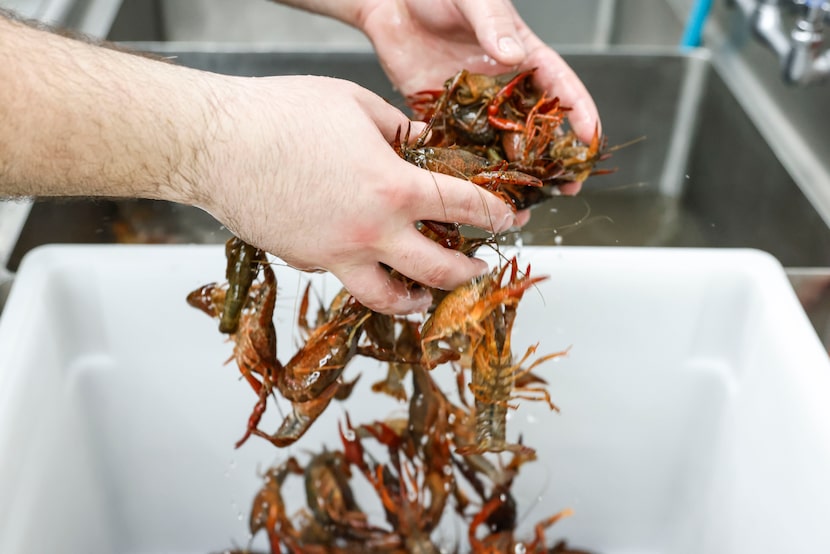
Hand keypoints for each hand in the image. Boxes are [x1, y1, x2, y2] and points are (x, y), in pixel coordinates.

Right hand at [197, 75, 517, 313]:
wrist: (214, 143)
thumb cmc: (280, 114)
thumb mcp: (355, 106)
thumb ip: (401, 130)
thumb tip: (426, 145)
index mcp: (393, 188)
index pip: (463, 209)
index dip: (496, 214)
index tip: (510, 219)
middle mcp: (371, 233)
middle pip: (438, 270)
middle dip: (469, 271)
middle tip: (480, 267)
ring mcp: (336, 256)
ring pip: (389, 297)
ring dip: (416, 300)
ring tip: (426, 297)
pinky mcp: (306, 262)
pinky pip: (344, 277)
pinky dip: (363, 274)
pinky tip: (364, 262)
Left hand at [355, 0, 600, 194]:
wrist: (390, 1)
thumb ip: (493, 23)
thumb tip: (512, 55)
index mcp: (522, 56)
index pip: (560, 88)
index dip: (580, 114)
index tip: (591, 140)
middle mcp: (502, 86)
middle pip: (535, 129)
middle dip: (551, 161)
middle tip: (564, 189)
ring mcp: (474, 105)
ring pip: (500, 147)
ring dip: (512, 176)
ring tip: (520, 206)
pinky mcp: (443, 115)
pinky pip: (460, 148)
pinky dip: (468, 173)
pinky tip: (474, 196)